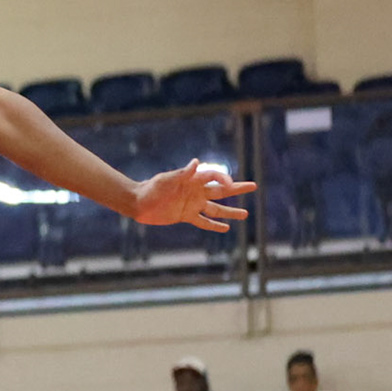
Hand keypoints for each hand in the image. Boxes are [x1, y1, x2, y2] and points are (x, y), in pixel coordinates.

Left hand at [131, 159, 256, 229]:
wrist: (138, 202)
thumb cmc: (151, 187)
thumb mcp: (166, 179)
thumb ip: (182, 173)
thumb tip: (196, 162)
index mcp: (192, 180)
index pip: (214, 176)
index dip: (224, 178)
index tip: (231, 183)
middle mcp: (195, 192)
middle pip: (221, 191)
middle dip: (237, 188)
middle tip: (253, 186)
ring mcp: (192, 204)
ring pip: (216, 209)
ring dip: (230, 212)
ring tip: (246, 214)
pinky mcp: (186, 216)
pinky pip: (204, 221)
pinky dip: (214, 225)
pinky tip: (226, 228)